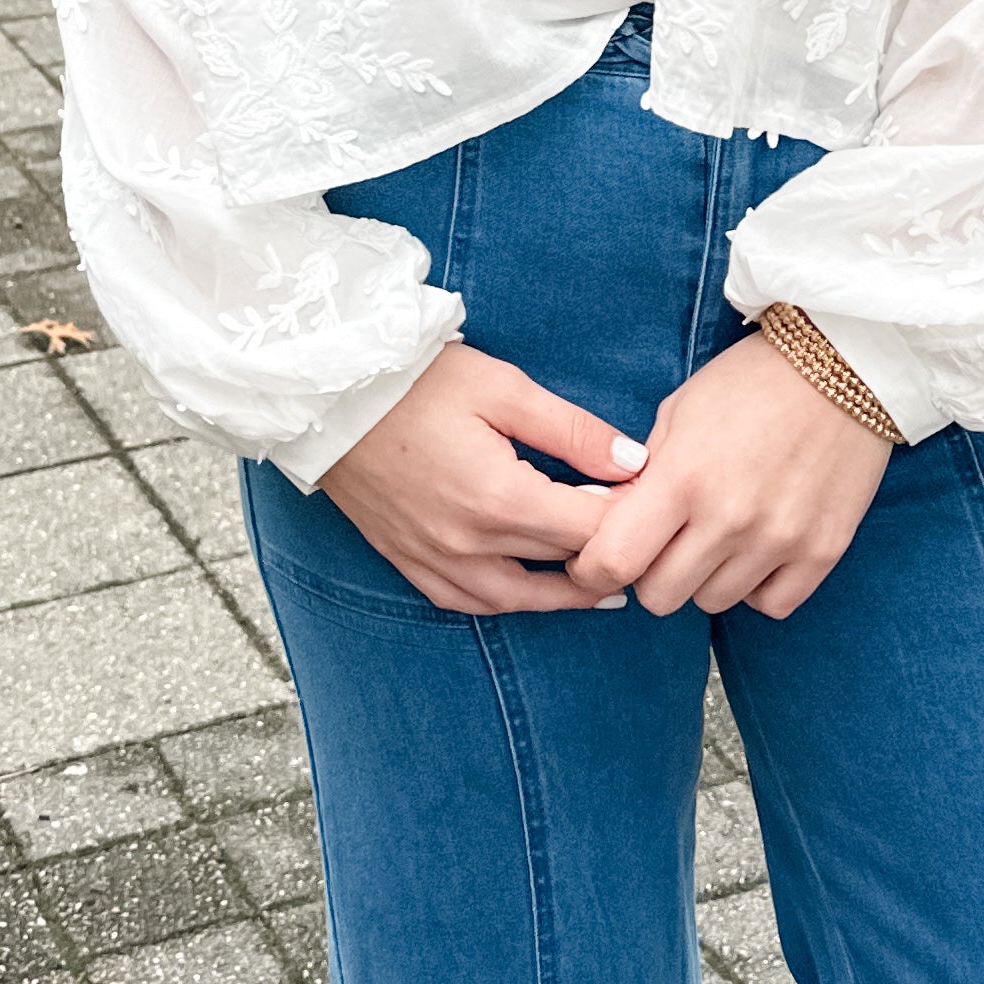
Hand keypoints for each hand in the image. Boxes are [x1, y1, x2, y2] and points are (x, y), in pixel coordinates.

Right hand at [321, 342, 649, 616]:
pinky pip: (466, 601)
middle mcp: (469, 543)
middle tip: (641, 537)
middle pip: (560, 562)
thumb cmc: (418, 382)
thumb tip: (633, 463)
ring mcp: (435, 558)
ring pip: (517, 599)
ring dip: (563, 595)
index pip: (589, 528)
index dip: (631, 517)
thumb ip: (572, 431)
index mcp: (499, 499)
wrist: (330, 395)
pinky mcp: (408, 560)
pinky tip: (528, 590)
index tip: (654, 501)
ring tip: (601, 585)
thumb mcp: (504, 388)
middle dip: (605, 550)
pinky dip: (506, 601)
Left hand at [563, 331, 889, 620]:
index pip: (614, 561)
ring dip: (705, 577)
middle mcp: (730, 517)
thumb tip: (606, 522)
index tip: (596, 559)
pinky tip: (757, 549)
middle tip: (663, 543)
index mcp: (683, 477)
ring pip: (713, 602)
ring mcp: (780, 539)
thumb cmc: (751, 382)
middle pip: (660, 597)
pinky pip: (770, 605)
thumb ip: (642, 475)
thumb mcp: (678, 412)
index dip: (593, 568)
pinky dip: (757, 586)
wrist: (845, 365)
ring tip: (718, 534)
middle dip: (650, 573)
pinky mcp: (823, 551)